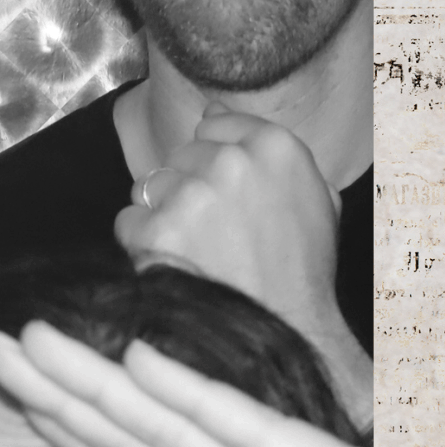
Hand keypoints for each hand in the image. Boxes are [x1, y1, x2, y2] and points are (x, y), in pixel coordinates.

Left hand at [115, 105, 371, 428]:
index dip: (214, 162)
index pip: (214, 126)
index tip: (225, 195)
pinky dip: (142, 244)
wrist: (284, 333)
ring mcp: (193, 195)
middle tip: (214, 233)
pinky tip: (175, 264)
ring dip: (163, 214)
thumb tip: (214, 113)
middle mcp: (232, 162)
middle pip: (181, 155)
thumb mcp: (316, 198)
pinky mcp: (159, 230)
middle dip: (188, 187)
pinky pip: (129, 221)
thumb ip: (270, 149)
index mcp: (276, 147)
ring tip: (196, 251)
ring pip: (150, 184)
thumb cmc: (301, 271)